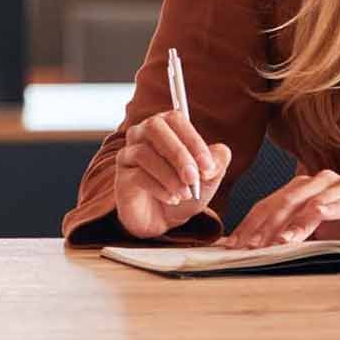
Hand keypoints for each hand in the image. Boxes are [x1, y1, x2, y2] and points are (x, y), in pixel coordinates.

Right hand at [113, 110, 230, 239]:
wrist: (164, 221)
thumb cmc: (184, 191)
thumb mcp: (207, 179)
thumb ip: (217, 163)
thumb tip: (217, 155)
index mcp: (166, 126)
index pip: (176, 119)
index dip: (193, 140)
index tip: (209, 166)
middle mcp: (143, 133)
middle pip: (155, 128)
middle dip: (178, 153)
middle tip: (194, 177)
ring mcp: (129, 154)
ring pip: (144, 153)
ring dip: (170, 176)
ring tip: (186, 194)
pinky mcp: (122, 177)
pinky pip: (138, 175)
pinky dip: (159, 188)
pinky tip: (172, 199)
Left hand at [225, 171, 339, 248]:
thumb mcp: (321, 230)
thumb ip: (296, 233)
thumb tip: (261, 252)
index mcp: (304, 186)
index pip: (269, 204)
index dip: (249, 224)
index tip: (231, 246)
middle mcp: (317, 181)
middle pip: (281, 202)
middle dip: (260, 227)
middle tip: (244, 249)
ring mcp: (338, 186)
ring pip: (305, 203)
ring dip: (286, 225)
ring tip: (271, 245)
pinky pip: (335, 205)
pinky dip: (319, 216)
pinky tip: (307, 227)